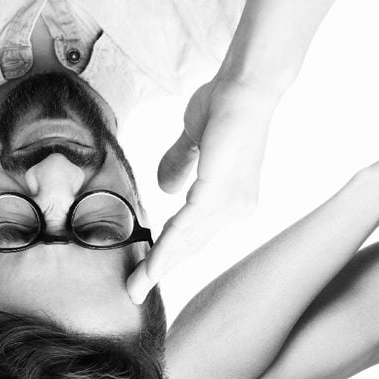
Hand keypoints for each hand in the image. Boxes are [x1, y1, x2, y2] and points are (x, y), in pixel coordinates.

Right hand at [128, 78, 280, 303]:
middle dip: (161, 268)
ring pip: (187, 240)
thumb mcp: (195, 142)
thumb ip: (180, 165)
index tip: (147, 272)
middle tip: (134, 291)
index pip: (196, 233)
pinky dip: (169, 246)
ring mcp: (231, 201)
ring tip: (137, 284)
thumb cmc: (225, 106)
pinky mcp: (219, 190)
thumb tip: (164, 189)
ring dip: (160, 264)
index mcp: (232, 199)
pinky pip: (187, 224)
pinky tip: (154, 263)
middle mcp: (236, 207)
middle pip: (192, 244)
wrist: (243, 86)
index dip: (170, 252)